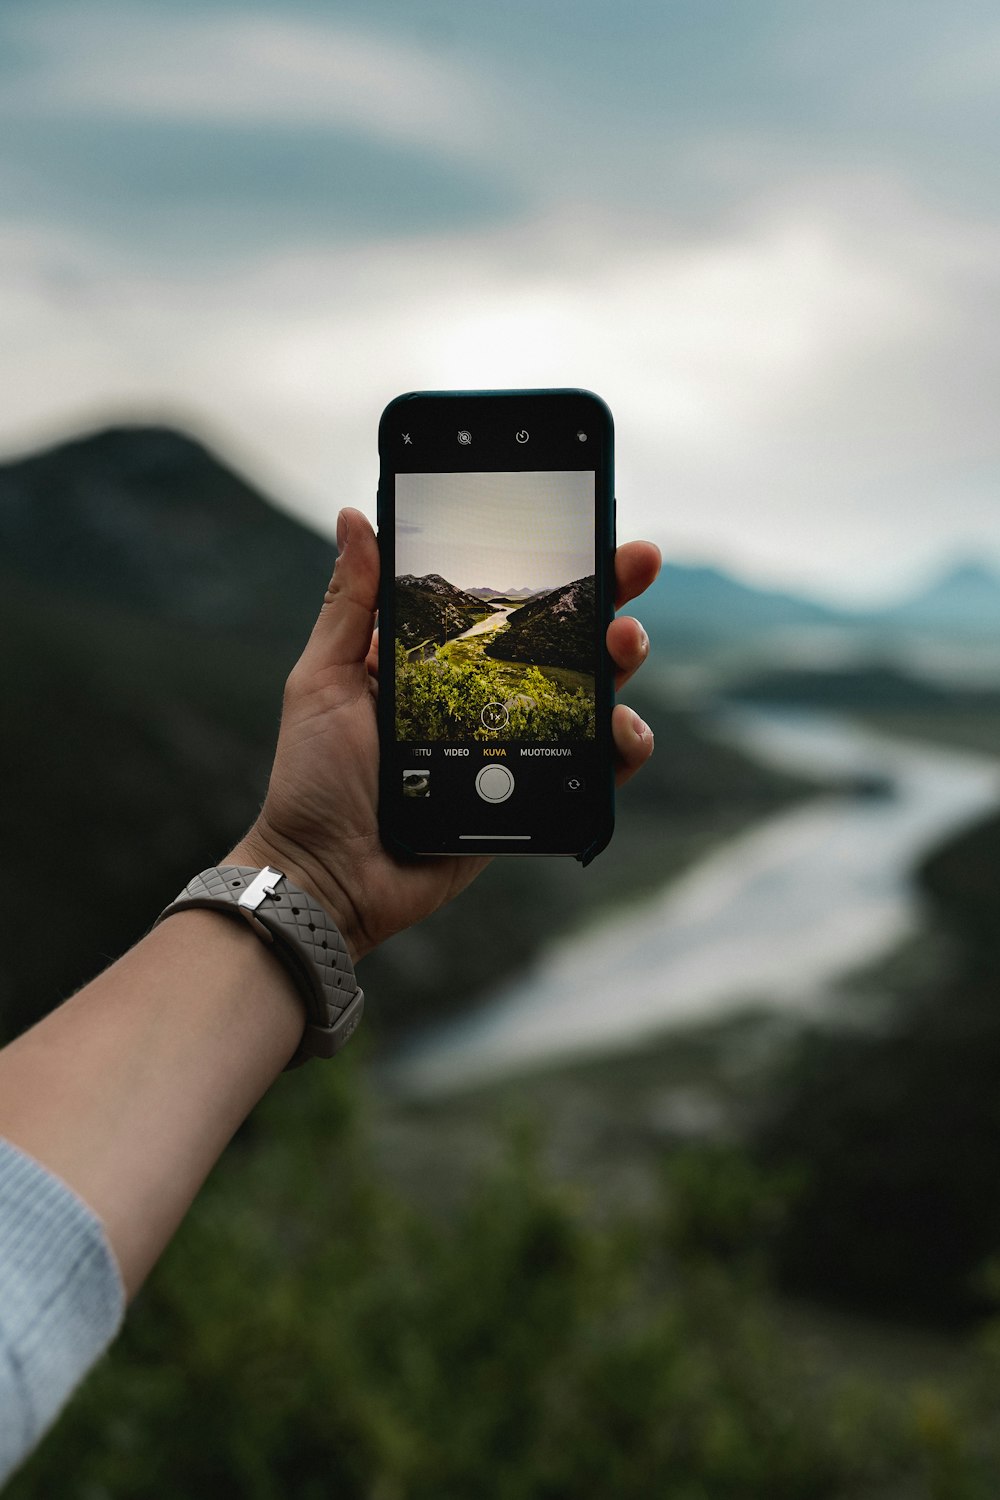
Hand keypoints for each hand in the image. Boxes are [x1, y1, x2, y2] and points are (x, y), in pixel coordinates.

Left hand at [229, 508, 660, 959]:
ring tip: (625, 644)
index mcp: (440, 660)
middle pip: (563, 638)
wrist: (328, 876)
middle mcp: (486, 696)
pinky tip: (620, 729)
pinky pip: (593, 768)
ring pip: (590, 695)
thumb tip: (356, 519)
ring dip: (622, 661)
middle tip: (636, 563)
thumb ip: (350, 604)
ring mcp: (515, 747)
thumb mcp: (324, 679)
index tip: (586, 524)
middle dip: (610, 595)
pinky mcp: (533, 797)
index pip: (505, 599)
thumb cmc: (314, 779)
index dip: (550, 563)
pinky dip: (621, 746)